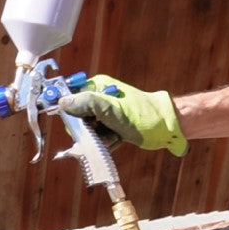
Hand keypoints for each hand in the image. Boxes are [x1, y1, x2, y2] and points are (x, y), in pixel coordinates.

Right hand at [58, 75, 187, 155]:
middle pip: (77, 117)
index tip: (66, 121)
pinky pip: (99, 137)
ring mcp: (106, 113)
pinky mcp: (111, 126)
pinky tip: (117, 140)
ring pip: (88, 130)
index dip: (67, 109)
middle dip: (86, 129)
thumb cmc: (143, 115)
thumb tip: (62, 102)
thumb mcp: (111, 110)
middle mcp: (100, 98)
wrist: (167, 129)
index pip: (71, 96)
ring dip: (98, 138)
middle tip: (98, 132)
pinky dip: (106, 142)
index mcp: (98, 87)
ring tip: (112, 137)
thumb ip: (86, 104)